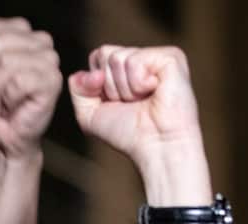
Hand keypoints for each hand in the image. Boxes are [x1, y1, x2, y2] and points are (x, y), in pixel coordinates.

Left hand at [68, 45, 211, 204]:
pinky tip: (154, 91)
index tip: (112, 102)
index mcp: (124, 69)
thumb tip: (79, 73)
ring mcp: (156, 56)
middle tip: (131, 102)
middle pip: (105, 54)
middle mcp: (141, 58)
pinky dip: (138, 83)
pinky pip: (136, 60)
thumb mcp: (89, 115)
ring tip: (143, 99)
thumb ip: (77, 90)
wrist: (156, 145)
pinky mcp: (171, 56)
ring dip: (124, 88)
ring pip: (118, 58)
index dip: (95, 82)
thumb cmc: (128, 133)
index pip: (97, 56)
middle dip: (110, 86)